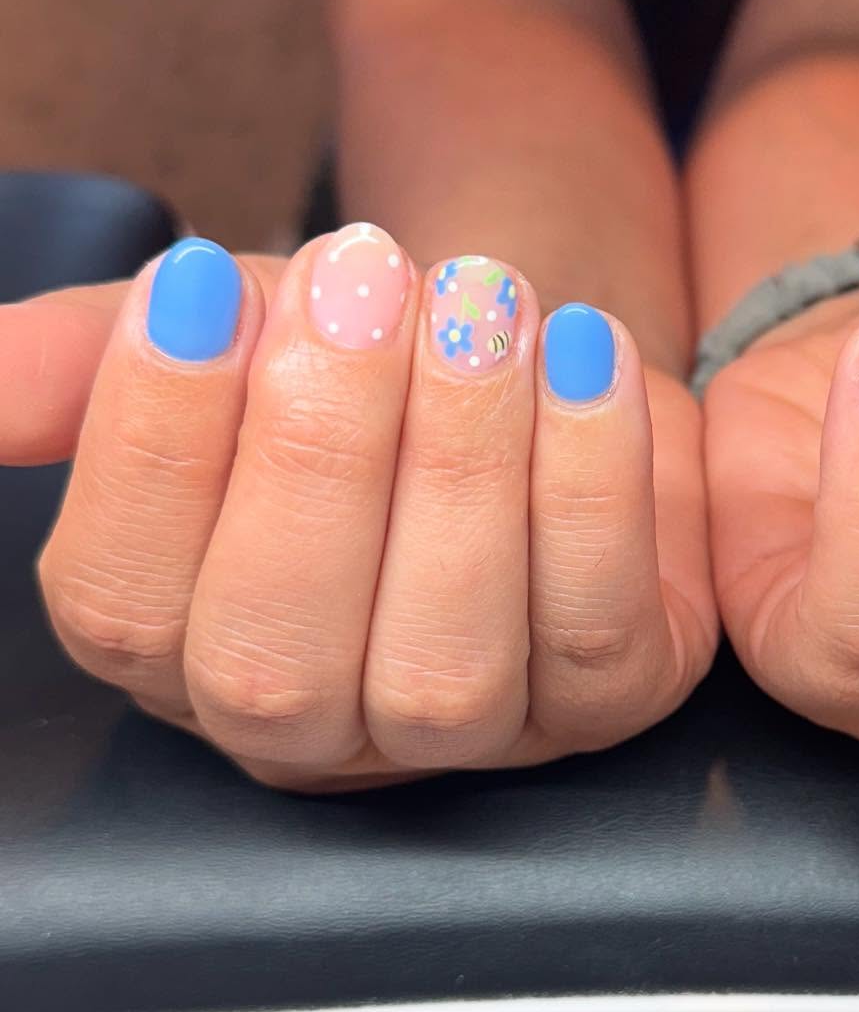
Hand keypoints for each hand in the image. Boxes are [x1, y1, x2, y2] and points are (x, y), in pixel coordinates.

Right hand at [3, 226, 715, 790]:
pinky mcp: (607, 697)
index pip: (124, 603)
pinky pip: (595, 623)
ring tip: (478, 306)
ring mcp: (469, 729)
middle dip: (319, 450)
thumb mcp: (232, 334)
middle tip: (360, 282)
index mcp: (188, 645)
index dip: (155, 445)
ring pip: (443, 658)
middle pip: (280, 653)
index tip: (201, 285)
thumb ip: (98, 356)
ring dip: (458, 462)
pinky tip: (583, 357)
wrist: (534, 361)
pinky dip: (590, 483)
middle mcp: (319, 721)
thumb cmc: (370, 363)